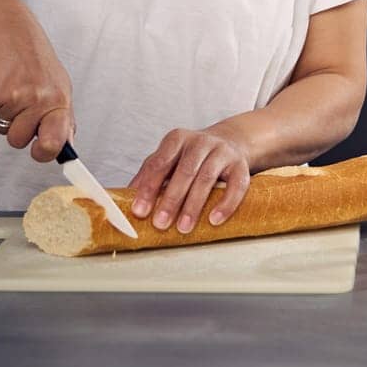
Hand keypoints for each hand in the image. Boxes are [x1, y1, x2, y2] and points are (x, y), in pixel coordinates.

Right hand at [0, 18, 73, 161]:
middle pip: (18, 141)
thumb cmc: (36, 62)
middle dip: (16, 129)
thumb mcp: (59, 87)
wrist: (11, 33)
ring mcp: (15, 97)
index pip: (55, 141)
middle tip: (21, 105)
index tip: (40, 152)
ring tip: (12, 89)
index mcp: (59, 102)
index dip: (45, 152)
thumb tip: (64, 148)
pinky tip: (0, 83)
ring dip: (3, 113)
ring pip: (1, 128)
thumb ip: (62, 119)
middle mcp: (39, 101)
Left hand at [128, 127, 251, 233]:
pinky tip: (214, 219)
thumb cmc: (192, 157)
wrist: (230, 142)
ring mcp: (222, 152)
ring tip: (183, 227)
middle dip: (171, 199)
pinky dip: (225, 204)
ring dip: (194, 205)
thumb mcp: (169, 159)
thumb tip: (126, 197)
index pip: (160, 162)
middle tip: (160, 223)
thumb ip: (149, 174)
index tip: (140, 211)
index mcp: (177, 139)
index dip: (149, 187)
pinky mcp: (241, 166)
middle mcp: (200, 142)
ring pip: (207, 178)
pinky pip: (236, 186)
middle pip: (184, 171)